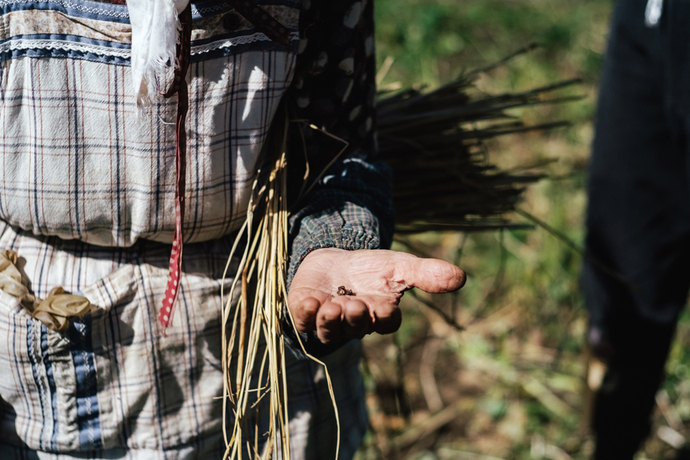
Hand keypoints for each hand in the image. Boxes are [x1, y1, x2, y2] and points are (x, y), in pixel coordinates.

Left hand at [287, 248, 465, 344]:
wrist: (334, 258)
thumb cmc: (370, 268)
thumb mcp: (399, 266)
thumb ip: (427, 274)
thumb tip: (461, 277)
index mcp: (379, 315)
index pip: (386, 324)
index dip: (385, 318)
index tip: (385, 307)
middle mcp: (354, 323)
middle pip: (357, 329)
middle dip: (356, 319)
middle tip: (356, 306)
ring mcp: (327, 320)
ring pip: (329, 331)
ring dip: (331, 321)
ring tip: (332, 306)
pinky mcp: (304, 310)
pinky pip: (303, 320)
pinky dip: (305, 313)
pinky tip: (310, 301)